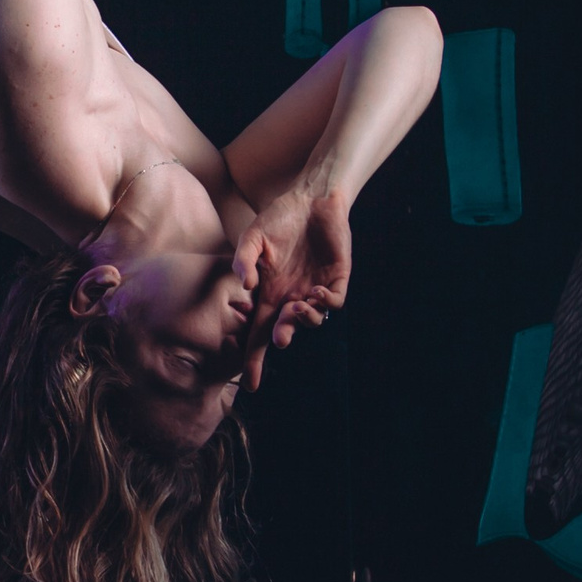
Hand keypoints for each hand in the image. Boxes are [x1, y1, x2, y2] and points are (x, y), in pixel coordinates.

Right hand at [232, 186, 351, 388]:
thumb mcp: (252, 237)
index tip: (251, 384)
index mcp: (269, 293)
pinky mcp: (337, 278)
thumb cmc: (279, 218)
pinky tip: (315, 291)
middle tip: (280, 339)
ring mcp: (314, 288)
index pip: (258, 333)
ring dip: (304, 321)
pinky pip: (334, 302)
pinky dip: (325, 303)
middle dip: (282, 339)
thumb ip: (244, 260)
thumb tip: (246, 287)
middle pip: (285, 331)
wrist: (311, 198)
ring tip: (298, 307)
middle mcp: (291, 296)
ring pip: (312, 320)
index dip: (254, 359)